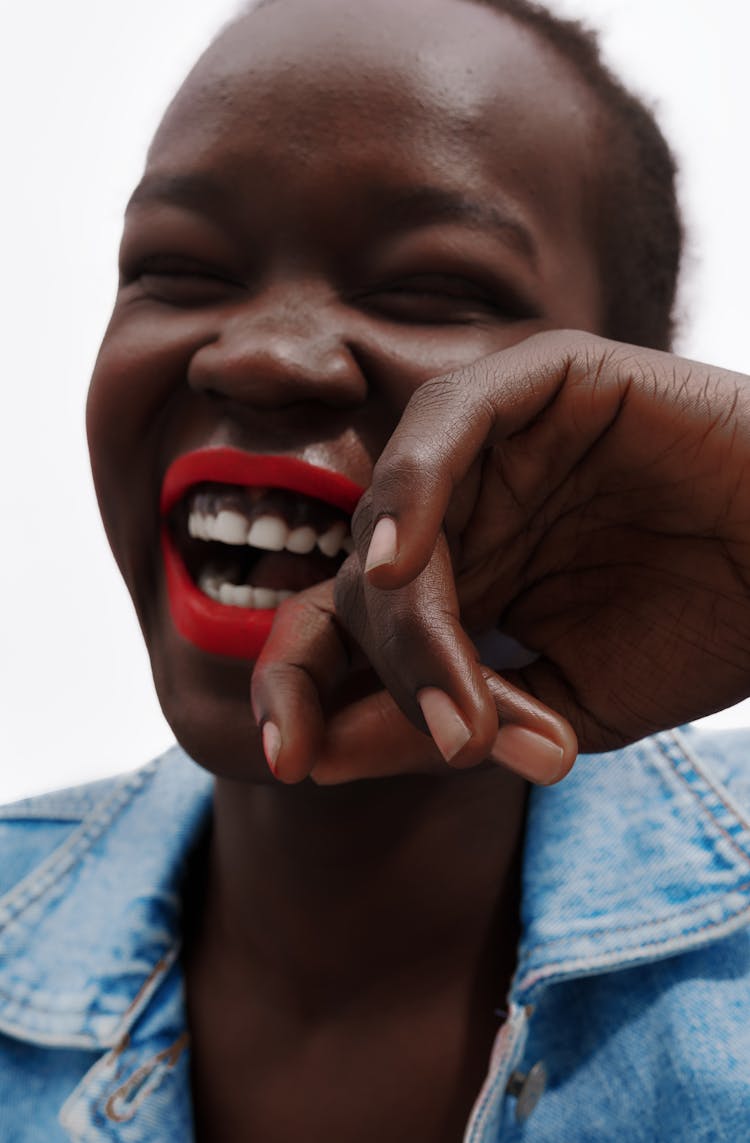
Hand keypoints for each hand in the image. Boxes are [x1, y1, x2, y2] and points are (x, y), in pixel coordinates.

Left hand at [252, 330, 749, 781]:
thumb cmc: (704, 636)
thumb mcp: (556, 713)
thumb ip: (440, 727)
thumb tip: (313, 761)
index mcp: (462, 579)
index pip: (344, 626)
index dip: (303, 688)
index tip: (291, 761)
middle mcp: (465, 506)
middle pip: (357, 576)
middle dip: (378, 665)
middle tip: (451, 740)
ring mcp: (499, 440)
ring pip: (395, 510)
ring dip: (409, 610)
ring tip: (447, 690)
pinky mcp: (546, 377)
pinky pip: (448, 418)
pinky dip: (415, 486)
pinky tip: (395, 561)